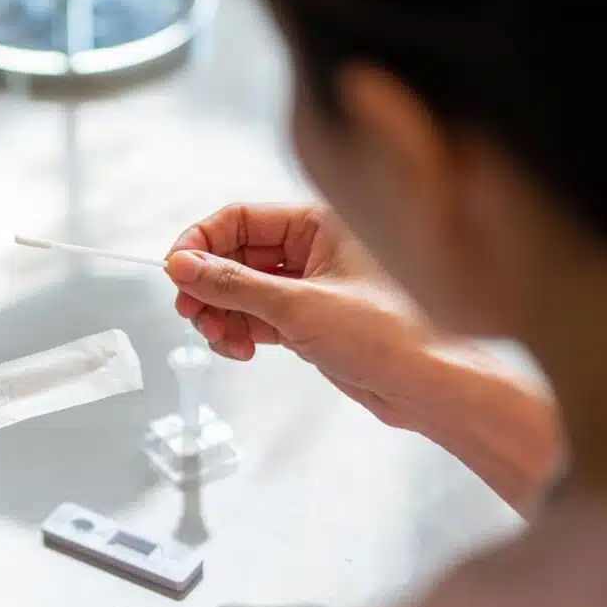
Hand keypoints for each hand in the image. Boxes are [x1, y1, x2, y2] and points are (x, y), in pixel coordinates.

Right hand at [166, 202, 431, 427]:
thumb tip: (183, 265)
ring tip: (221, 339)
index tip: (176, 271)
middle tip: (191, 312)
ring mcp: (308, 287)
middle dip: (208, 286)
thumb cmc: (391, 335)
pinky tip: (240, 349)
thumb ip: (233, 284)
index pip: (240, 219)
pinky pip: (256, 317)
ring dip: (221, 314)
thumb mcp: (298, 306)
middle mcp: (312, 249)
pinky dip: (240, 333)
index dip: (201, 242)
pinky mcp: (307, 320)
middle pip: (234, 255)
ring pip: (241, 291)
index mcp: (318, 223)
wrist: (430, 388)